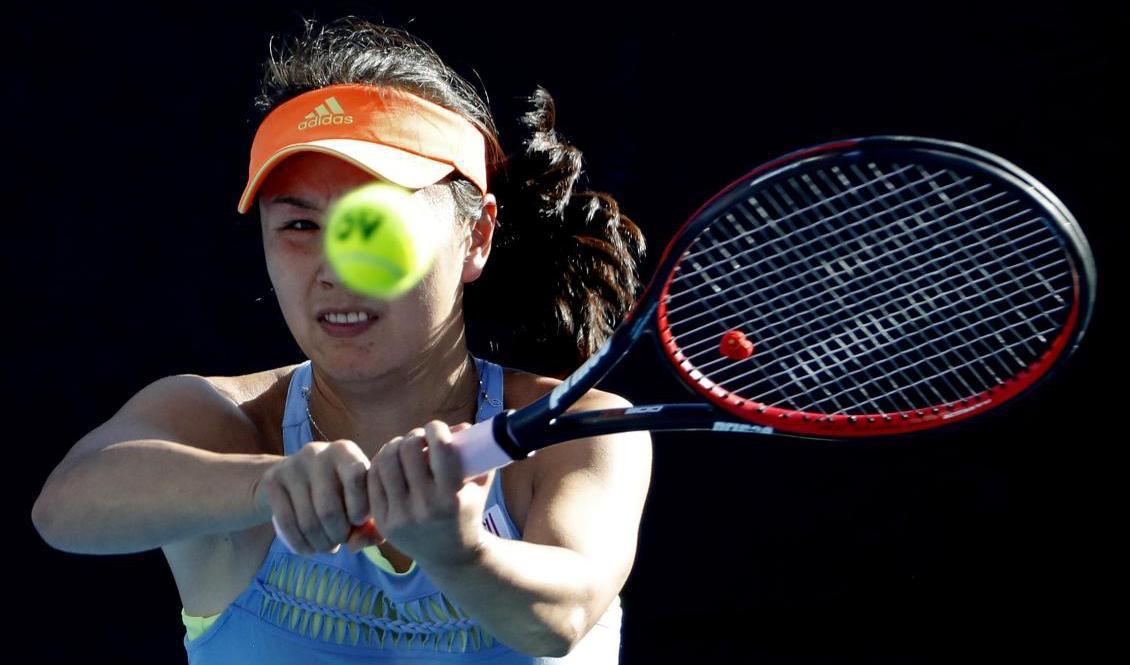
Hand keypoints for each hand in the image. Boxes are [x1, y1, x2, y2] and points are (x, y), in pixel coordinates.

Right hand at [253, 438, 380, 555]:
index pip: (357, 478)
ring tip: (328, 546)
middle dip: (339, 535)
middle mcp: (317, 453)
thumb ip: (369, 524)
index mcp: (344, 451)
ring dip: (321, 543)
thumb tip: (356, 544)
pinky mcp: (272, 481)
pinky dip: (301, 544)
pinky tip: (310, 549)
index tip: (359, 521)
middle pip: (329, 510)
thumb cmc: (337, 491)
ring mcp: (291, 466)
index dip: (360, 508)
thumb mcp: (358, 499)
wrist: (294, 478)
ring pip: (308, 521)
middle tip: (341, 540)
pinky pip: (286, 523)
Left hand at [366, 420, 489, 567]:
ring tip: (403, 447)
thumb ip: (476, 454)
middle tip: (420, 438)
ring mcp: (401, 516)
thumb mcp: (479, 485)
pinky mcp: (384, 521)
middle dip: (414, 436)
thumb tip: (463, 426)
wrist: (451, 557)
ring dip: (395, 446)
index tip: (438, 429)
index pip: (440, 448)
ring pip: (386, 461)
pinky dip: (380, 464)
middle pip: (408, 450)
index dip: (437, 429)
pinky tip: (391, 461)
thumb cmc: (468, 512)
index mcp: (451, 497)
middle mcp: (424, 507)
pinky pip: (373, 480)